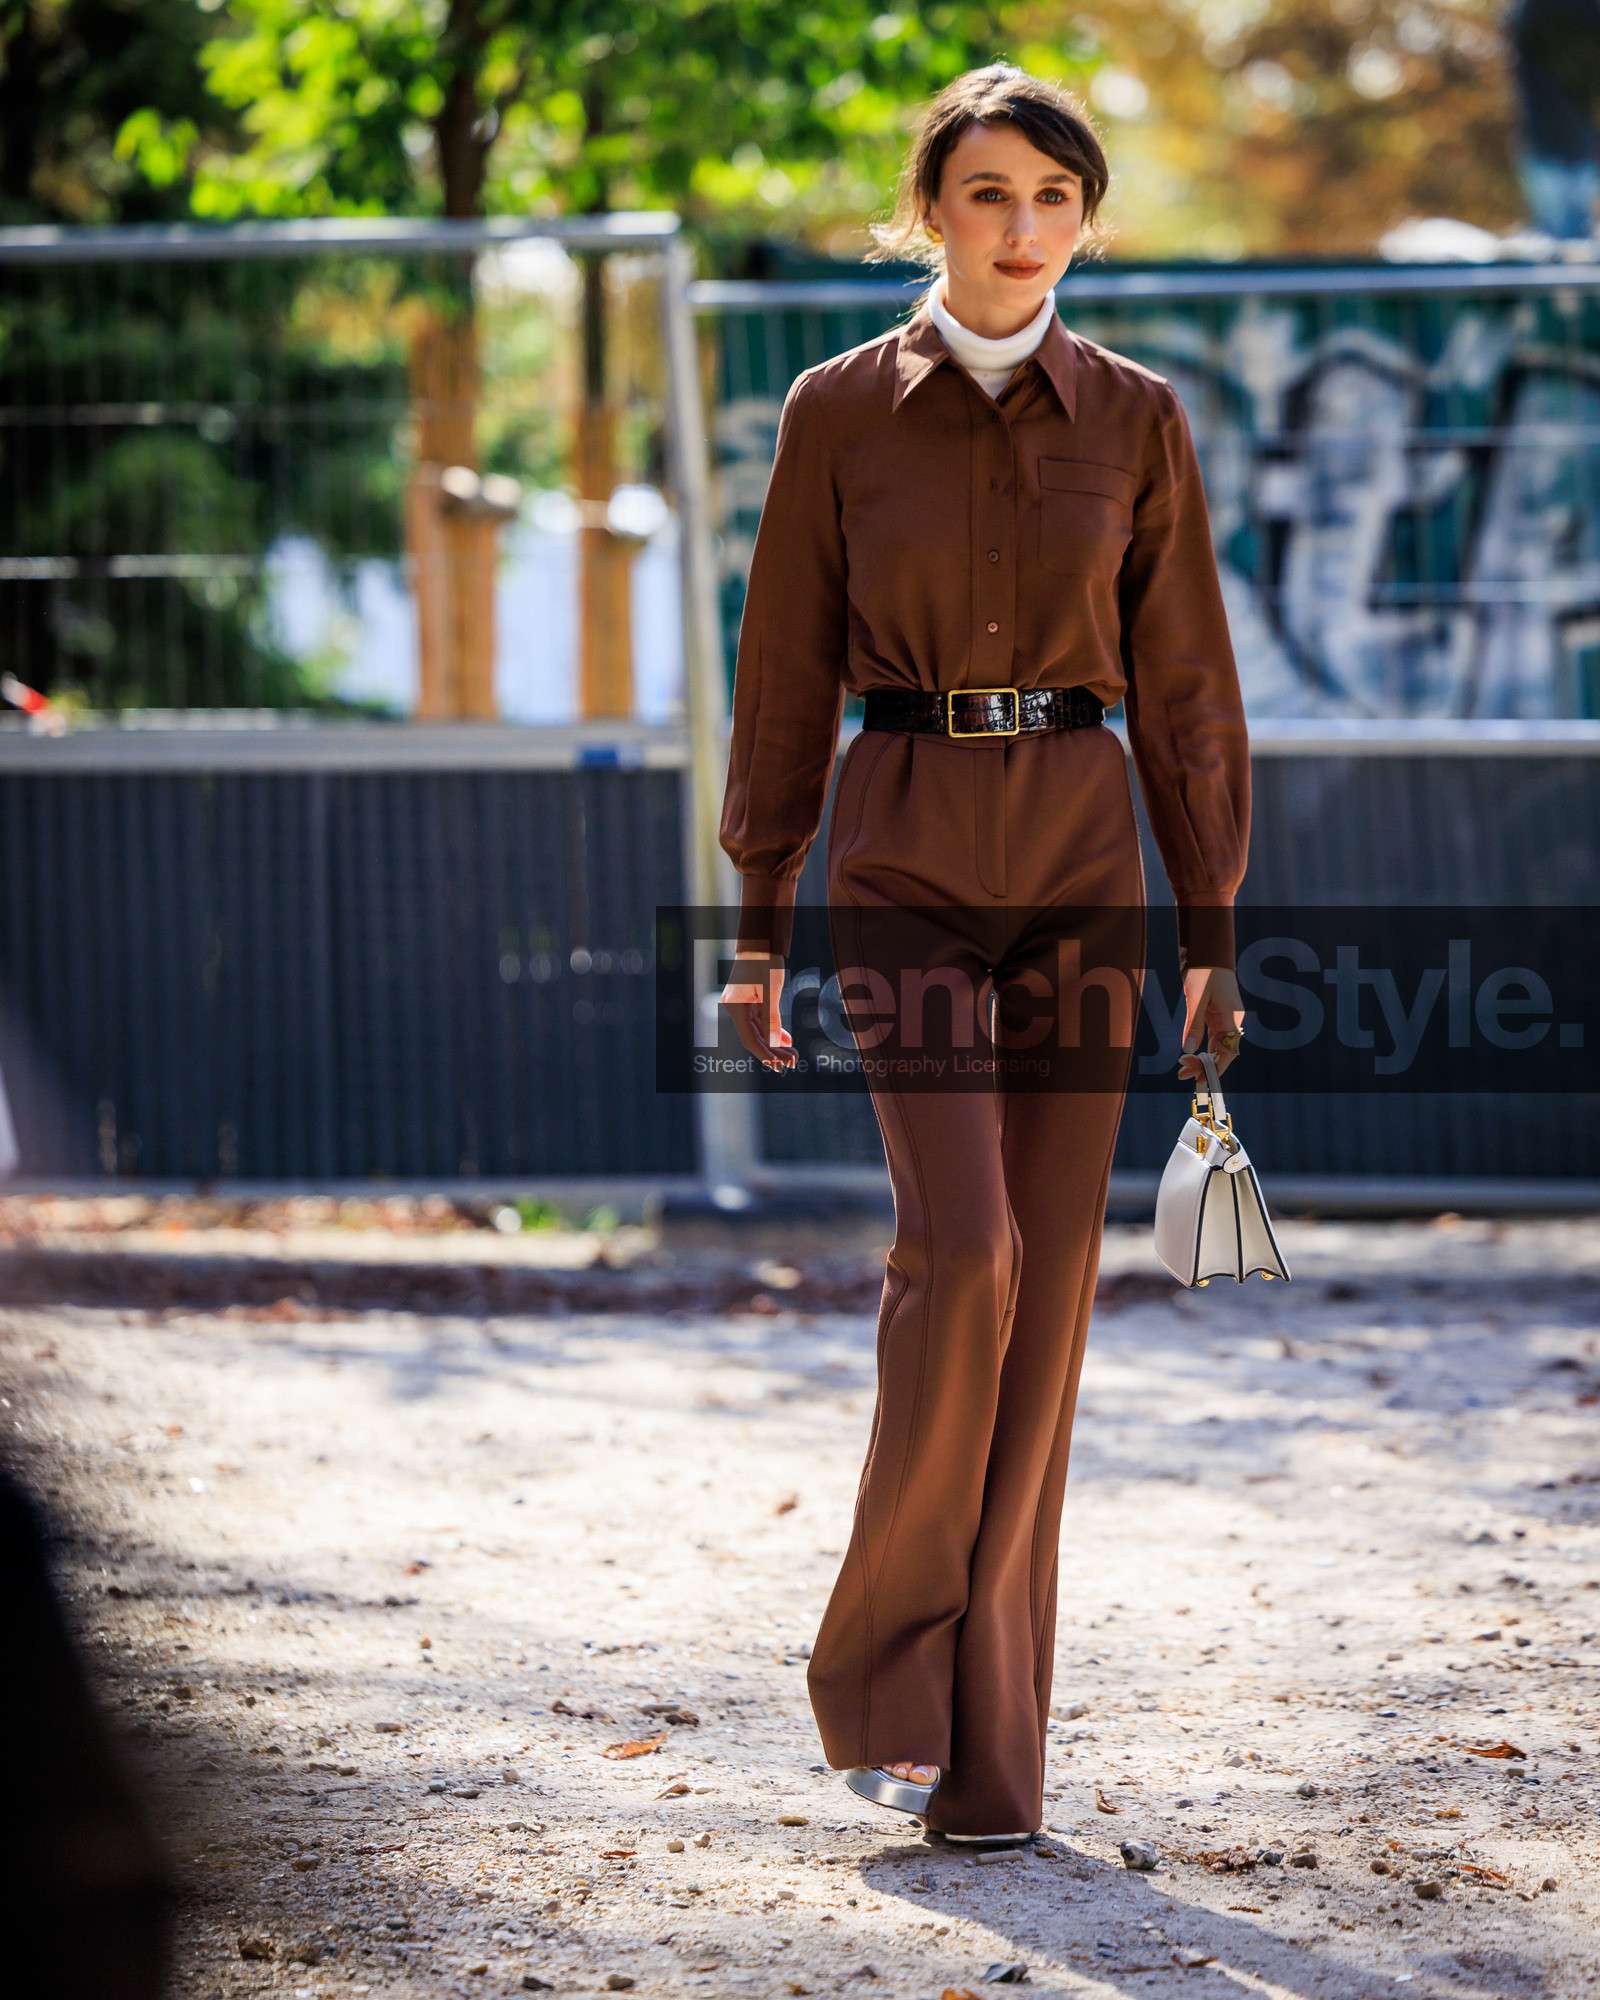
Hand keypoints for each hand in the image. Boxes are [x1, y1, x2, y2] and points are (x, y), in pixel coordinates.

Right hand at [719, 951, 794, 1071]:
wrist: (761, 940)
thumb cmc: (764, 961)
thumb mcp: (771, 990)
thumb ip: (772, 1017)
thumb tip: (775, 1043)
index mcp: (735, 1007)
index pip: (749, 1038)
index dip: (765, 1054)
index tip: (779, 1066)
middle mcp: (735, 1008)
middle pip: (755, 1037)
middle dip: (773, 1051)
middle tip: (792, 1064)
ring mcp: (742, 1006)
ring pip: (759, 1030)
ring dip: (775, 1043)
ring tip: (792, 1055)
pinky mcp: (750, 1002)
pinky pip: (761, 1021)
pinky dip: (773, 1030)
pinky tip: (786, 1041)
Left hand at [1178, 965, 1243, 1080]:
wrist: (1209, 951)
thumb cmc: (1204, 971)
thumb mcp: (1195, 998)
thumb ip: (1193, 1024)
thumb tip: (1188, 1049)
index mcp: (1232, 1016)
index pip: (1229, 1051)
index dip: (1217, 1068)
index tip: (1203, 1081)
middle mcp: (1232, 1018)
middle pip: (1223, 1050)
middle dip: (1206, 1066)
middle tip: (1185, 1076)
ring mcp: (1226, 1016)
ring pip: (1218, 1044)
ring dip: (1204, 1058)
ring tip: (1187, 1070)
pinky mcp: (1218, 1012)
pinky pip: (1214, 1035)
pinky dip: (1205, 1047)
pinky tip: (1194, 1056)